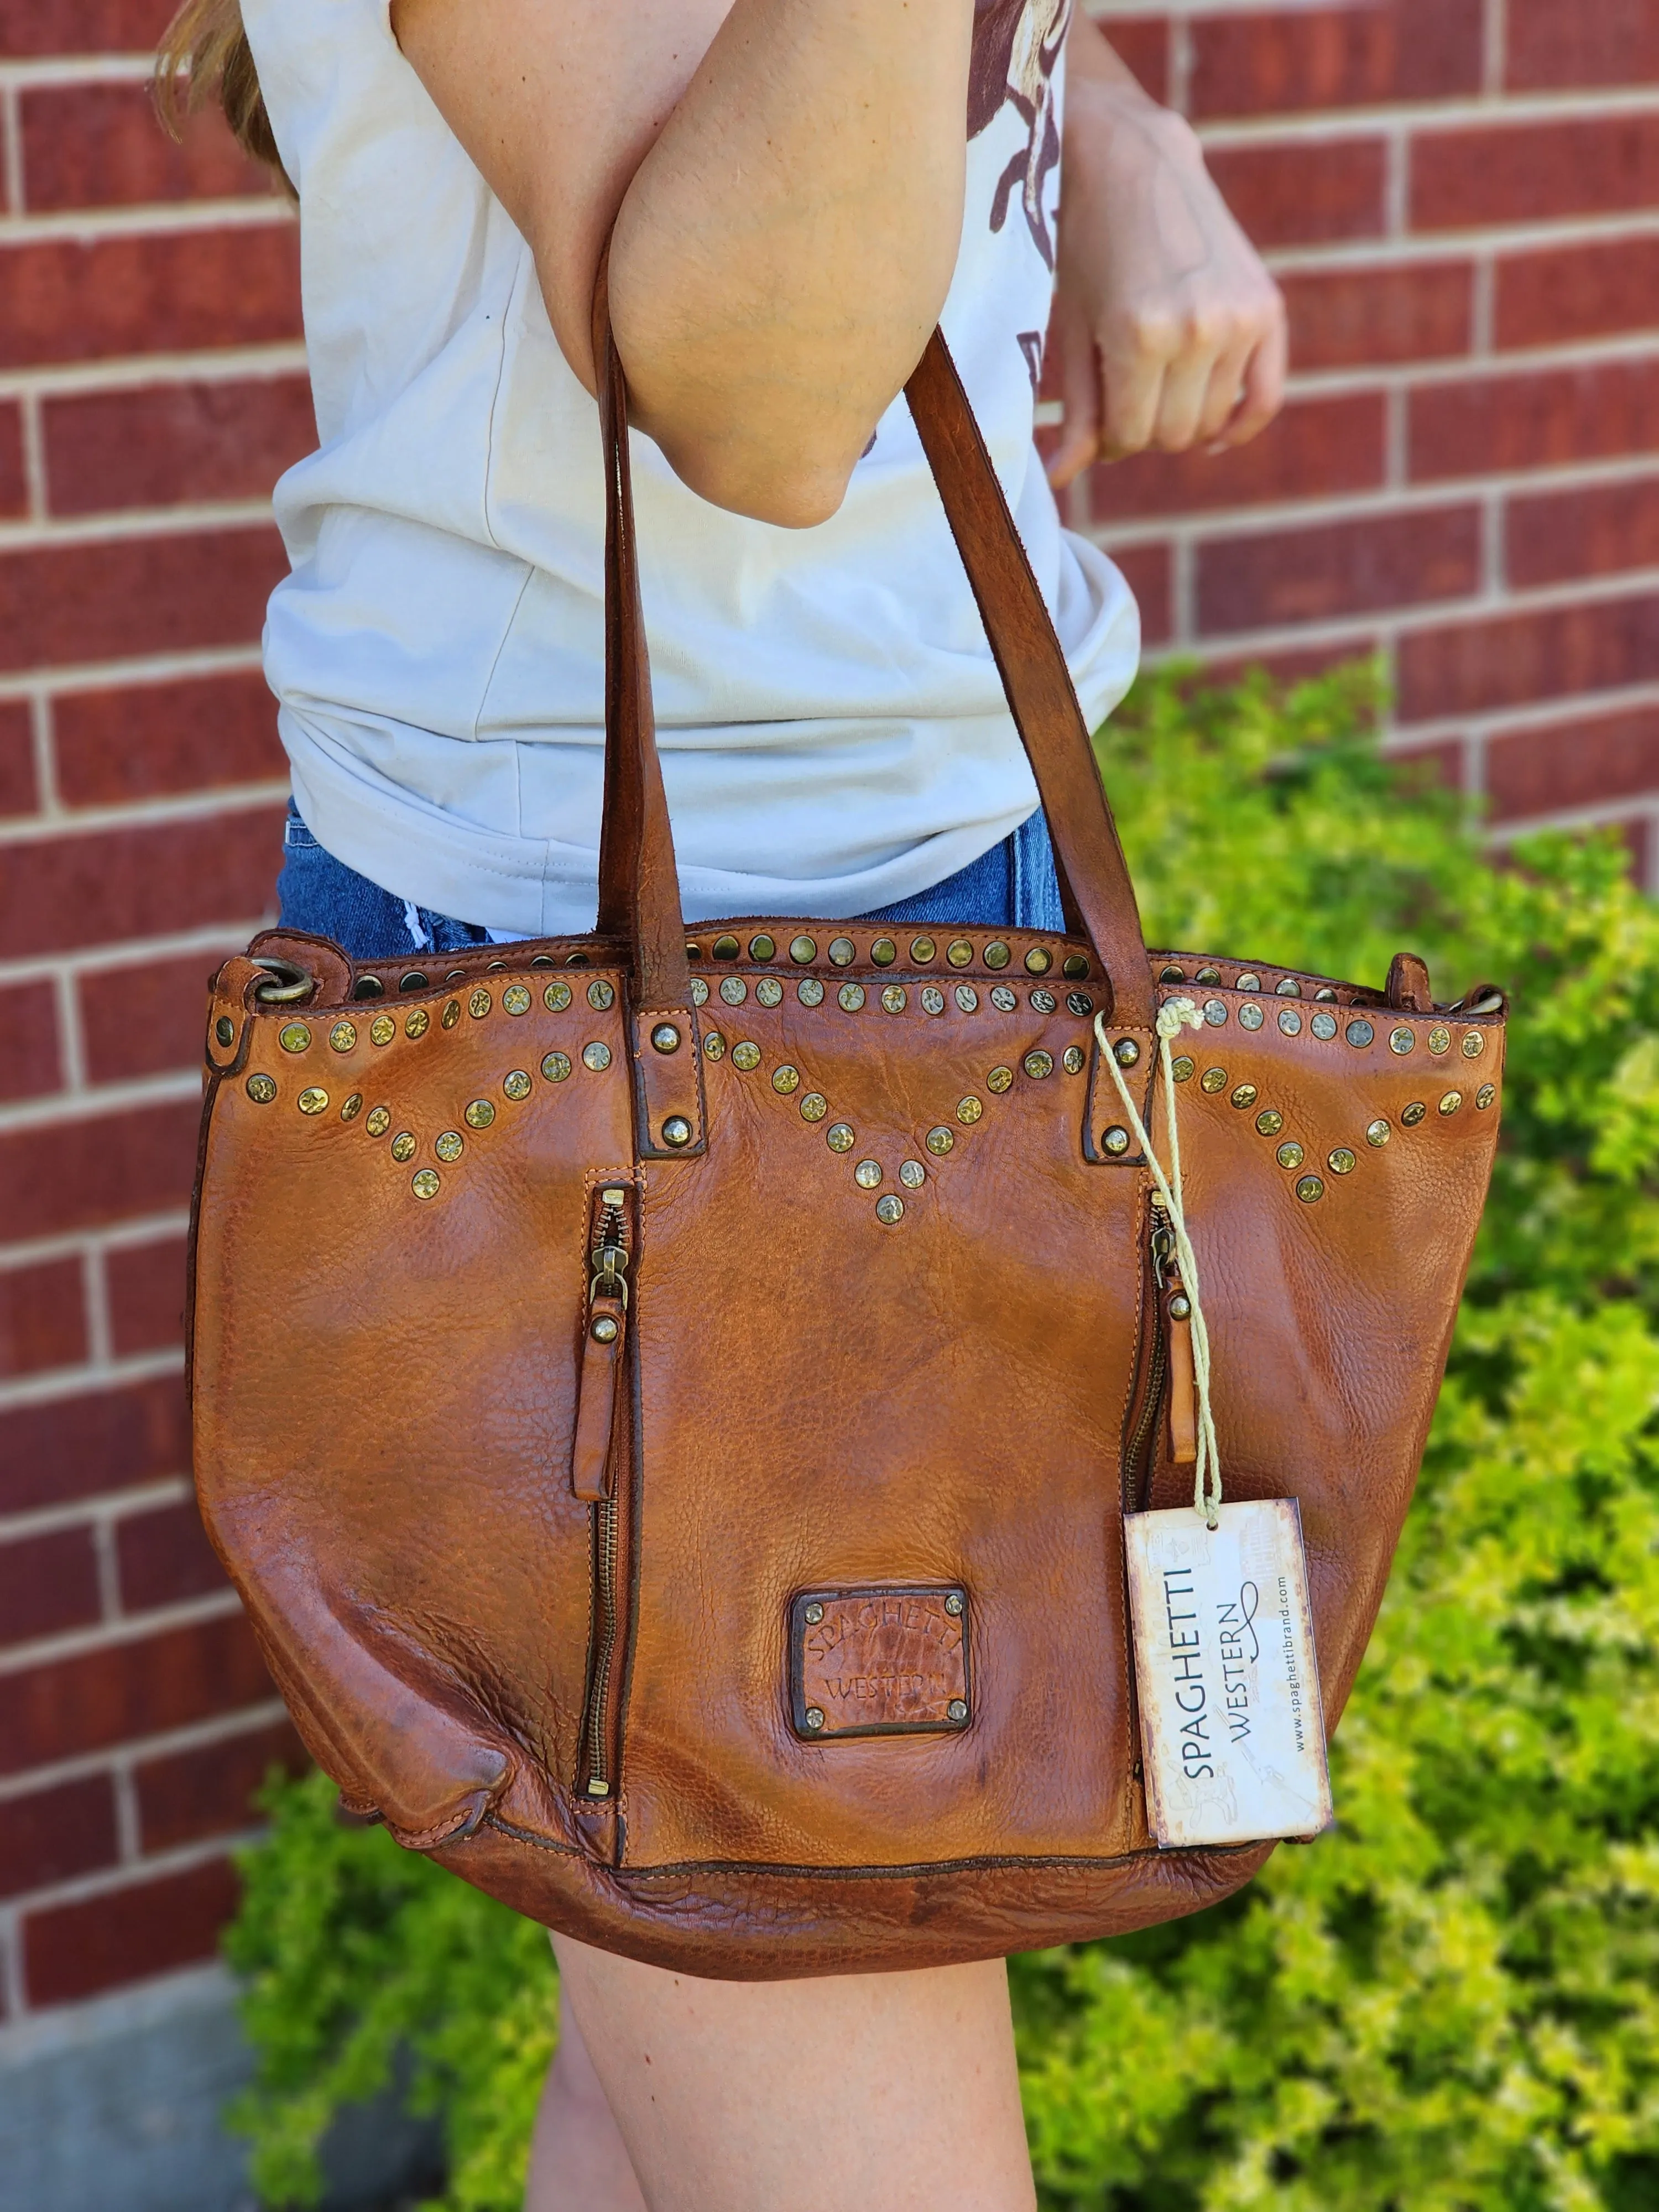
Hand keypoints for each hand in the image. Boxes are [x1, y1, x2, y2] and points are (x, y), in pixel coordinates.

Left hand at [1045, 76, 1286, 489]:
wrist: (1133, 162)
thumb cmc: (1087, 246)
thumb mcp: (1074, 327)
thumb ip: (1079, 408)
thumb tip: (1062, 478)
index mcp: (1139, 334)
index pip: (1130, 436)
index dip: (1111, 437)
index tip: (1100, 415)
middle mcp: (1196, 327)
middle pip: (1171, 435)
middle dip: (1145, 428)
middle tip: (1127, 395)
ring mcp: (1237, 317)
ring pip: (1210, 422)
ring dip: (1182, 420)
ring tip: (1157, 385)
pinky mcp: (1266, 307)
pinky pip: (1265, 398)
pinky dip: (1239, 425)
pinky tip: (1215, 435)